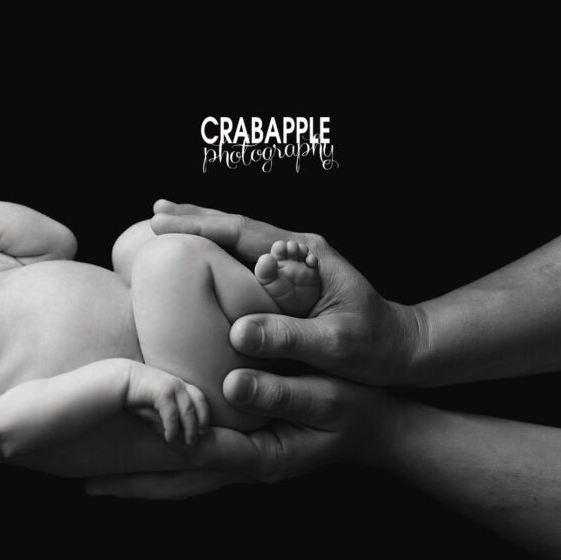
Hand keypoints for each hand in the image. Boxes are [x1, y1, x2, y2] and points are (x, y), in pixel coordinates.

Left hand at [86, 369, 405, 498]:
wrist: (380, 428)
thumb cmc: (355, 409)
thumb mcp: (325, 397)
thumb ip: (280, 392)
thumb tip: (230, 384)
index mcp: (261, 457)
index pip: (198, 453)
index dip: (157, 446)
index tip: (117, 439)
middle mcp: (246, 468)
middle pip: (179, 481)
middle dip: (134, 484)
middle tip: (86, 484)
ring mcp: (244, 466)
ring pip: (184, 480)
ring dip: (144, 481)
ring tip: (98, 481)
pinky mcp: (244, 454)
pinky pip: (196, 467)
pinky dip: (167, 469)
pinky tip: (143, 460)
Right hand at [125, 362, 208, 444]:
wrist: (121, 379)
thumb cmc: (136, 391)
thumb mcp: (156, 401)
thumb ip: (166, 412)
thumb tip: (174, 430)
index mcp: (178, 384)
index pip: (199, 397)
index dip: (204, 413)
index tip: (204, 428)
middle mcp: (178, 384)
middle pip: (198, 404)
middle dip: (201, 422)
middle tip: (198, 437)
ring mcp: (172, 387)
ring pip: (188, 411)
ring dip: (190, 428)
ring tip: (189, 441)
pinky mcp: (163, 392)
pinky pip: (172, 414)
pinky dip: (173, 428)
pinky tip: (170, 437)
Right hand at [150, 200, 422, 384]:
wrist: (406, 347)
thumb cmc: (374, 348)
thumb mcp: (334, 345)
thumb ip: (289, 335)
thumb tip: (237, 331)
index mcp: (306, 254)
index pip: (242, 233)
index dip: (200, 228)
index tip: (162, 225)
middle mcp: (298, 248)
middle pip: (238, 224)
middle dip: (195, 217)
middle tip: (154, 211)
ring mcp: (296, 258)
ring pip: (241, 235)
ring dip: (204, 226)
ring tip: (168, 218)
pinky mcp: (292, 274)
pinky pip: (246, 253)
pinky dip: (218, 245)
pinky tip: (203, 250)